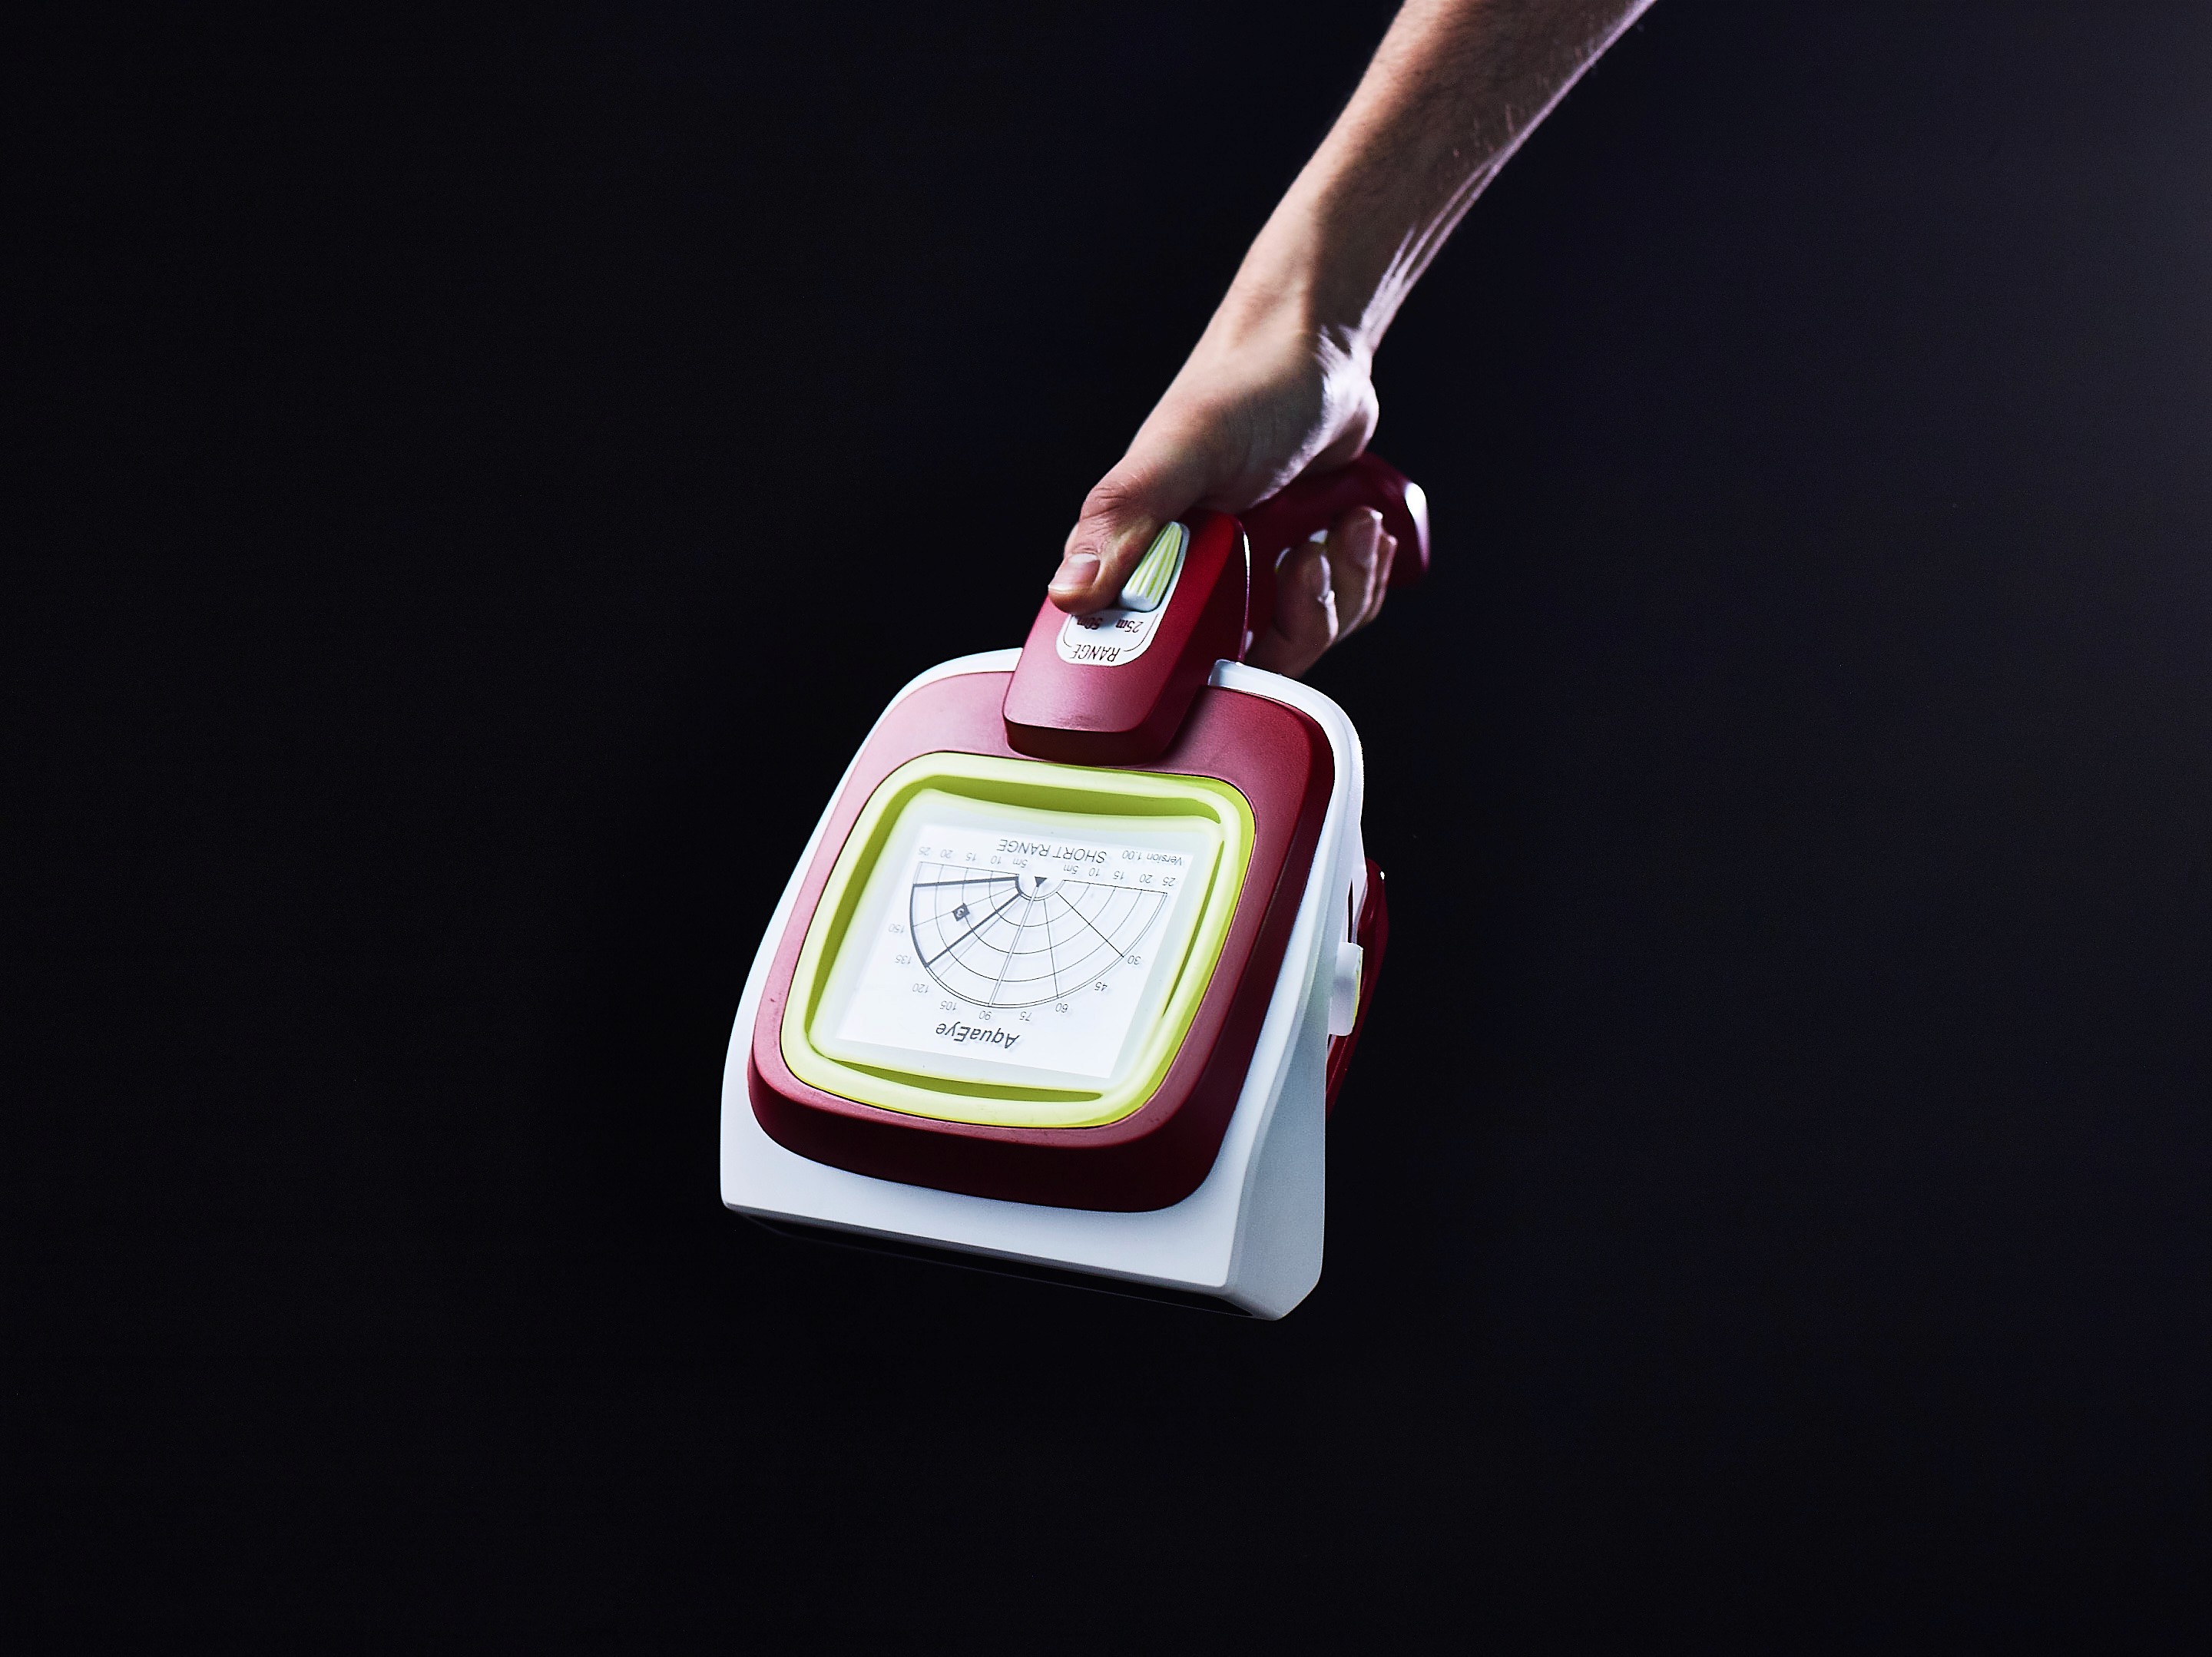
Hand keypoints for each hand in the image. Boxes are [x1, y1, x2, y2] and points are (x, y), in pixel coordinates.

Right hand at [1047, 308, 1398, 678]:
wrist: (1314, 354)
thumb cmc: (1241, 387)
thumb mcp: (1181, 450)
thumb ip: (1125, 517)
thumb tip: (1070, 591)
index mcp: (1144, 562)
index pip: (1159, 664)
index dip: (1208, 670)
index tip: (1243, 635)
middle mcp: (1195, 580)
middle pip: (1251, 662)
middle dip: (1300, 617)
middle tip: (1306, 555)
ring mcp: (1252, 579)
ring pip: (1305, 640)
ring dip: (1342, 587)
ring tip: (1343, 525)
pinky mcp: (1299, 571)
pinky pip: (1338, 613)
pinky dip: (1359, 575)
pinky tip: (1355, 524)